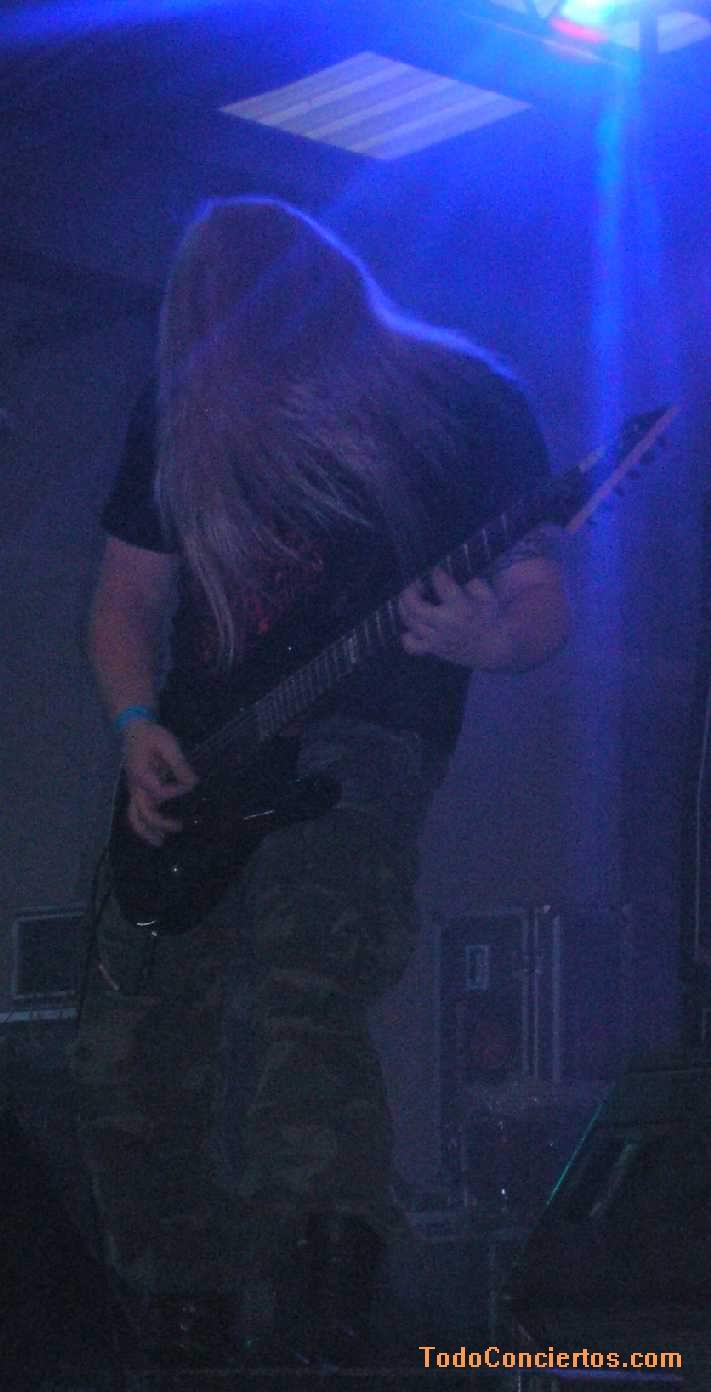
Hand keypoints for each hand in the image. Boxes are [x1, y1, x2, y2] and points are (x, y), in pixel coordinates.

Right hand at [121, 720, 196, 845]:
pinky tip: (157, 831)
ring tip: (161, 842)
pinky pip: (136, 812)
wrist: (134, 731)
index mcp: (141, 774)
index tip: (190, 782)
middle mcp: (135, 786)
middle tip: (179, 827)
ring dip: (146, 831)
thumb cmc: (151, 736)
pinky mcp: (137, 792)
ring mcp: (134, 791)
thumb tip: (193, 783)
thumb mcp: (168, 744)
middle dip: (159, 823)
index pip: (159, 792)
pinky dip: (144, 825)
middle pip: (142, 812)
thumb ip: (179, 764)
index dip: (176, 791)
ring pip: (135, 817)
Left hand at [399, 568, 505, 667]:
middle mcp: (446, 624)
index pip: (442, 585)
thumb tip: (454, 578)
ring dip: (405, 606)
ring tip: (411, 598)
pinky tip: (413, 624)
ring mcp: (437, 639)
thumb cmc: (490, 618)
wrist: (494, 649)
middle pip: (415, 606)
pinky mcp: (434, 650)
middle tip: (416, 583)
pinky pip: (411, 645)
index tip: (436, 570)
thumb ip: (472, 584)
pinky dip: (407, 635)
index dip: (436, 574)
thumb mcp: (488, 596)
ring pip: (410, 621)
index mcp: (462, 608)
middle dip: (410, 589)